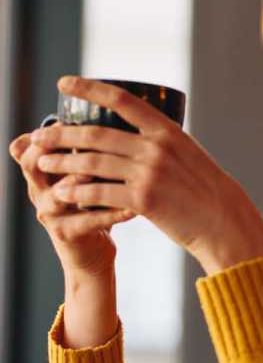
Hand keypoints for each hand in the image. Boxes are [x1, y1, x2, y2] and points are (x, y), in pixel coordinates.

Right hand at [9, 130, 128, 278]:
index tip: (67, 117)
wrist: (94, 252)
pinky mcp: (67, 234)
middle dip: (53, 149)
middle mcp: (40, 190)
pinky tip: (133, 208)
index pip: (29, 146)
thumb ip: (91, 150)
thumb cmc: (96, 205)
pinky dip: (111, 213)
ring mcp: (51, 213)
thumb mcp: (88, 175)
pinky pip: (88, 221)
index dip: (44, 132)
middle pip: (32, 164)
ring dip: (79, 181)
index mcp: (43, 172)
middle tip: (82, 138)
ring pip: (58, 193)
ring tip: (102, 172)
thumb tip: (116, 110)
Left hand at [24, 77, 262, 273]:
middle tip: (38, 136)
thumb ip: (161, 145)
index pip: (121, 99)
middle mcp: (156, 148)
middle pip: (96, 133)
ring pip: (92, 163)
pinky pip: (100, 193)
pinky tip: (63, 193)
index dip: (89, 88)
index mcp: (168, 131)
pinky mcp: (144, 200)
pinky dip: (77, 193)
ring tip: (43, 163)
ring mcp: (150, 173)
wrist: (225, 222)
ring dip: (62, 163)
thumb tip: (133, 138)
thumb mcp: (189, 156)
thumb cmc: (206, 191)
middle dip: (61, 134)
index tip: (64, 83)